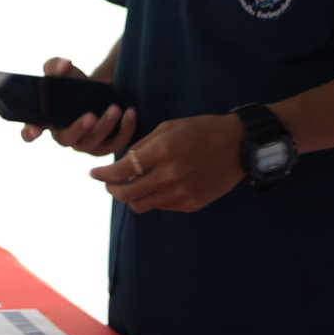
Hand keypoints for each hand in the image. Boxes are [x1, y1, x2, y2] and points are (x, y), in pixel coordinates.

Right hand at [18, 57, 135, 155]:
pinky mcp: (105, 146)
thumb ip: (56, 65)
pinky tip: (129, 113)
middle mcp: (63, 135)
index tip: (35, 130)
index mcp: (46, 121)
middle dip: (78, 128)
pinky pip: (114, 146)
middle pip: (66, 140)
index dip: (30, 133)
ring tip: (115, 108)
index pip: (29, 132)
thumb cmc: (74, 82)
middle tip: (90, 115)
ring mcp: (84, 144)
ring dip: (104, 127)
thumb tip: (64, 67)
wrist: (98, 89)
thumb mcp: (62, 70)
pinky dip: (124, 131)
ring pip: (91, 144)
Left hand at [90, 113, 245, 213]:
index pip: (122, 171)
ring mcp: (181, 193)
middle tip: (109, 184)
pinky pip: (161, 206)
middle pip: (127, 194)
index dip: (104, 175)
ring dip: (130, 197)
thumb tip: (123, 163)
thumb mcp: (168, 128)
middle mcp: (170, 176)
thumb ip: (143, 146)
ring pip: (141, 205)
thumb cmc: (201, 129)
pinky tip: (154, 187)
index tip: (94, 174)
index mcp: (162, 152)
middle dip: (112, 189)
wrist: (238, 145)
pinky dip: (152, 198)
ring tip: (129, 187)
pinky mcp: (191, 204)